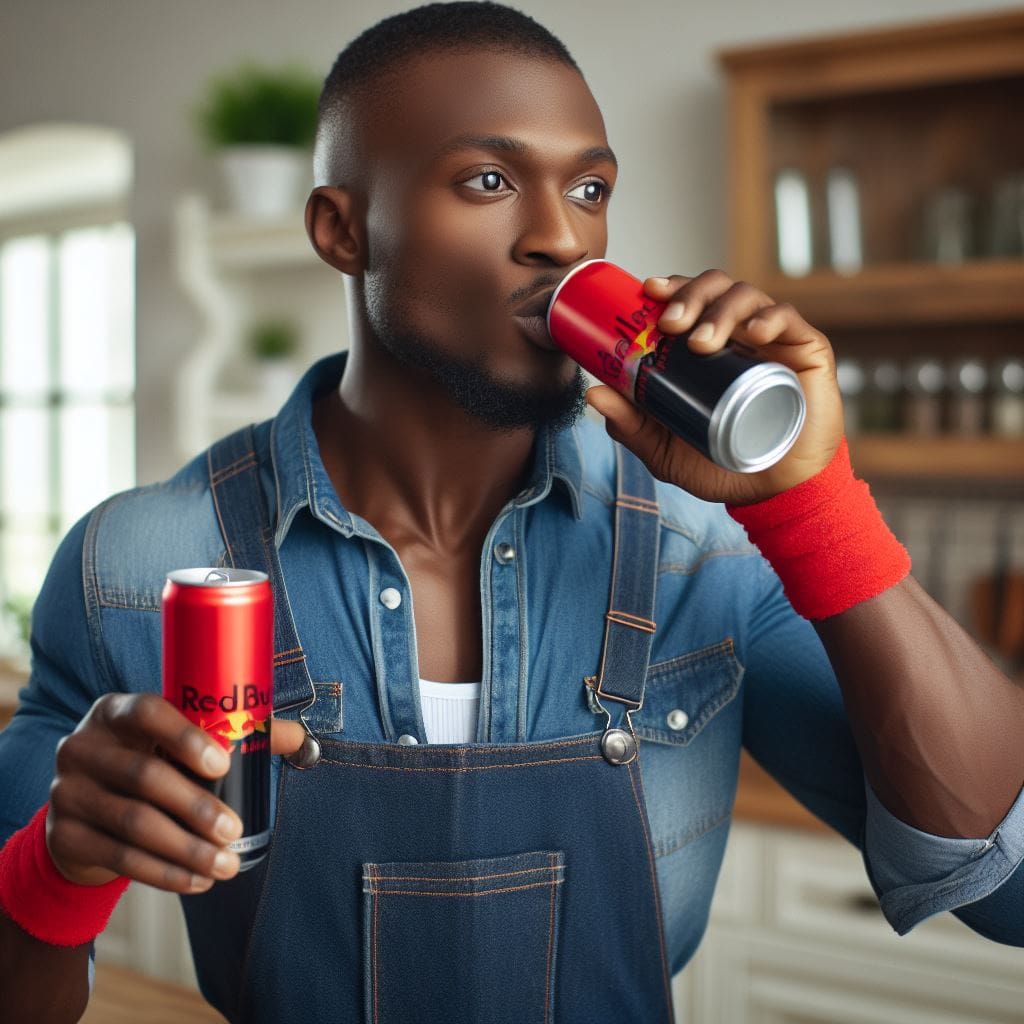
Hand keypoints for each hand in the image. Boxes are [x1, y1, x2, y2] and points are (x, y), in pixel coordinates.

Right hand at [45, 693, 305, 891]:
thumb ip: (235, 734)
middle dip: (197, 808)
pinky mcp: (64, 836)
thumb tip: (295, 737)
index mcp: (115, 712)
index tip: (223, 764)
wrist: (85, 812)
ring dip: (186, 849)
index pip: (147, 711)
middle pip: (144, 776)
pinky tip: (196, 881)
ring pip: (134, 823)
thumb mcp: (177, 743)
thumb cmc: (149, 763)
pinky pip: (120, 858)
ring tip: (224, 864)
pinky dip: (164, 873)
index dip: (185, 737)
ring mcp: (67, 791)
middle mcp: (83, 746)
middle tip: (233, 831)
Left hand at [586, 269, 843, 504]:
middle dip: (690, 295)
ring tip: (702, 342)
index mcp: (707, 345)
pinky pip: (789, 319)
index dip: (671, 287)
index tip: (648, 290)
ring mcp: (774, 340)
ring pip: (748, 297)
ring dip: (721, 310)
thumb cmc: (720, 465)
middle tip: (670, 323)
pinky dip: (769, 319)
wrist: (773, 494)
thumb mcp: (664, 450)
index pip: (689, 298)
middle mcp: (739, 333)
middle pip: (715, 288)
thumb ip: (630, 424)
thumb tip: (593, 392)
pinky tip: (754, 333)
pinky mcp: (807, 351)